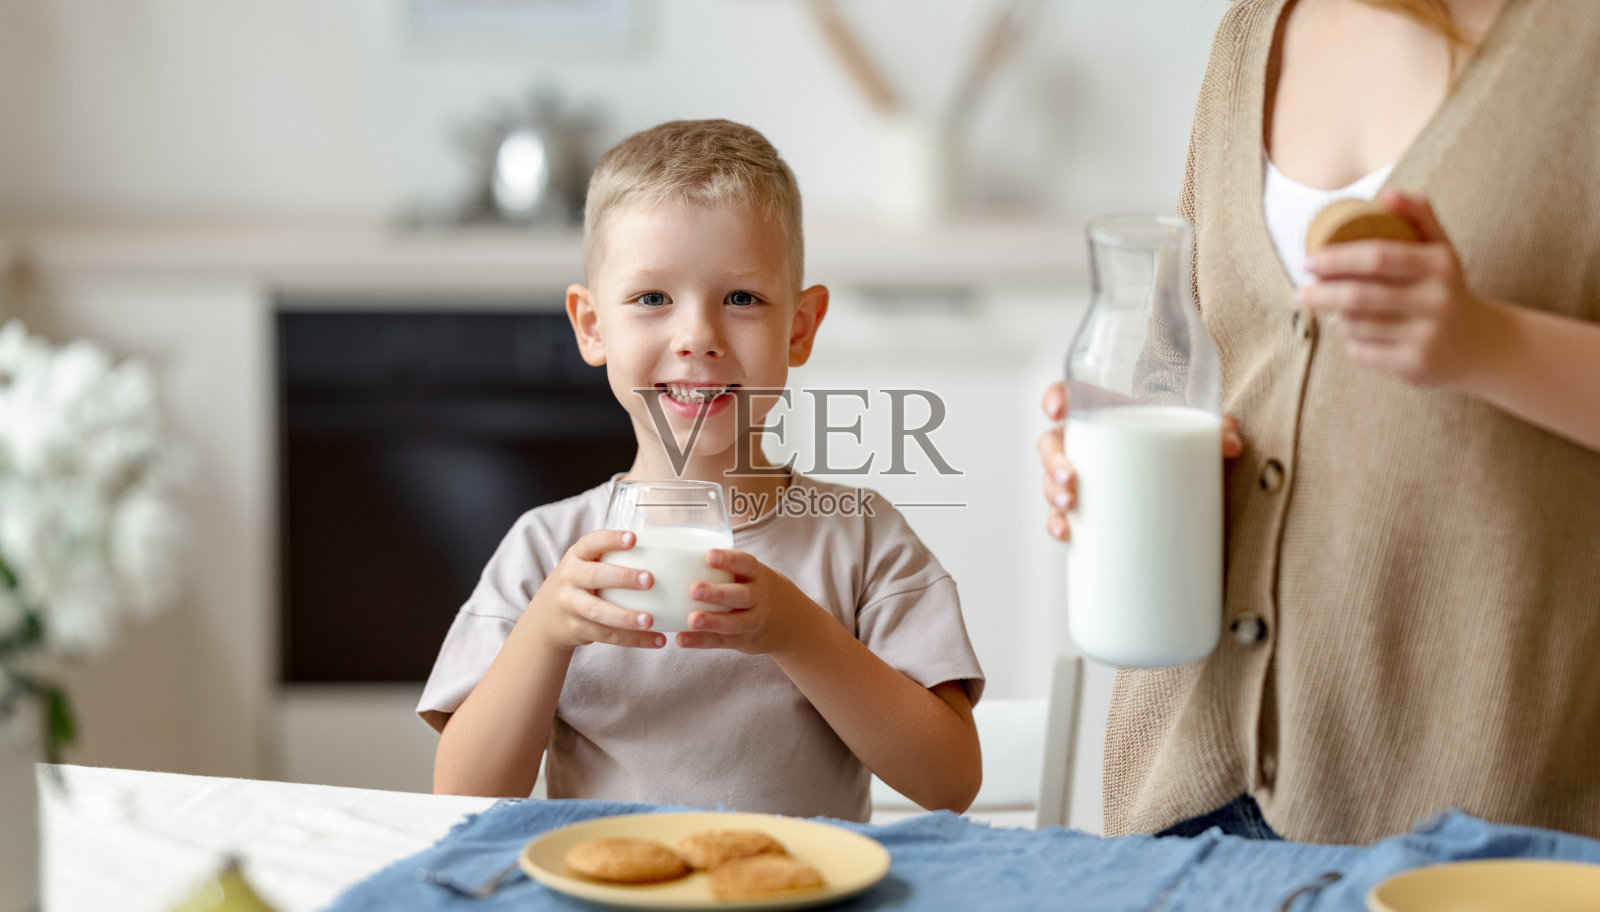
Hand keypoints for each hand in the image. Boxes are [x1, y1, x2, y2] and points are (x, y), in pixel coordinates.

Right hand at [524, 529, 665, 651]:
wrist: (546, 616)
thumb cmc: (581, 583)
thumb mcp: (586, 564)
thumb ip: (612, 557)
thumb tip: (668, 553)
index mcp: (577, 556)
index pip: (591, 542)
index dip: (611, 539)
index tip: (633, 538)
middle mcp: (570, 578)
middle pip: (595, 576)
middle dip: (623, 578)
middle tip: (649, 580)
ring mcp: (570, 605)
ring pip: (599, 612)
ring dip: (626, 617)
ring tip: (650, 620)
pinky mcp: (576, 629)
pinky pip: (606, 636)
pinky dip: (633, 639)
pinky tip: (657, 640)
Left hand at [676, 549, 817, 655]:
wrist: (795, 624)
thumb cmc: (761, 591)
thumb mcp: (756, 576)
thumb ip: (729, 569)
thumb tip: (684, 554)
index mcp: (760, 576)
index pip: (746, 564)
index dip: (728, 560)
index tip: (708, 555)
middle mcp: (760, 599)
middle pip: (741, 596)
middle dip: (718, 593)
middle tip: (694, 589)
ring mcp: (754, 622)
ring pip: (734, 623)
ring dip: (712, 622)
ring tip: (691, 620)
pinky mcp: (744, 641)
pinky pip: (722, 641)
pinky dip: (701, 641)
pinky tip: (682, 638)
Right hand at [1038, 381, 1241, 541]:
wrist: (1184, 473)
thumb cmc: (1178, 440)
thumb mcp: (1195, 428)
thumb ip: (1216, 429)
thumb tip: (1230, 446)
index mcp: (1104, 412)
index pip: (1068, 395)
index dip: (1055, 398)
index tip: (1055, 411)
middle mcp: (1087, 442)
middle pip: (1052, 444)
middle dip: (1053, 462)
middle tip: (1072, 480)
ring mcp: (1084, 474)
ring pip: (1051, 480)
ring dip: (1053, 494)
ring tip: (1069, 509)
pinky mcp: (1089, 506)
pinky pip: (1062, 514)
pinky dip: (1059, 525)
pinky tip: (1065, 534)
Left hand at [1300, 189, 1501, 387]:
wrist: (1480, 345)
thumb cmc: (1446, 289)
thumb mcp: (1441, 250)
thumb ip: (1418, 215)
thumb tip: (1385, 193)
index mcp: (1439, 264)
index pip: (1378, 256)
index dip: (1337, 258)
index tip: (1309, 261)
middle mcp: (1436, 299)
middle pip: (1360, 295)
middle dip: (1321, 294)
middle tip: (1300, 293)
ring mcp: (1427, 334)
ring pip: (1357, 325)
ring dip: (1341, 319)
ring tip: (1343, 313)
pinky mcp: (1415, 364)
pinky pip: (1362, 352)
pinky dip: (1353, 344)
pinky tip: (1362, 337)